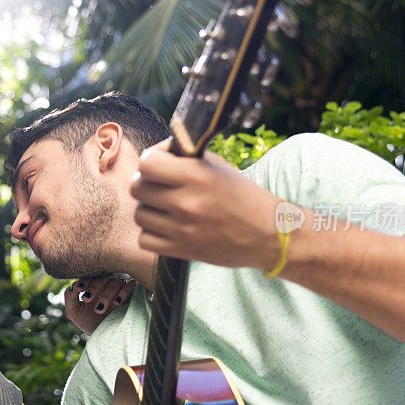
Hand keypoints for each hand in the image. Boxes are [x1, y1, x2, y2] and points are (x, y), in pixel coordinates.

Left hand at [64, 274, 135, 334]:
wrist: (104, 339)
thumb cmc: (89, 323)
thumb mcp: (74, 312)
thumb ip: (69, 298)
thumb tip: (73, 286)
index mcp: (95, 285)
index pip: (91, 274)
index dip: (85, 279)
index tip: (78, 289)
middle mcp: (108, 285)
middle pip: (104, 276)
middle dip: (94, 286)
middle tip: (86, 299)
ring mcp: (121, 290)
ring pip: (116, 282)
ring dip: (106, 294)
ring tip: (99, 310)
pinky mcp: (132, 296)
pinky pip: (131, 286)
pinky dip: (124, 292)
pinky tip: (116, 303)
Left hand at [130, 140, 283, 270]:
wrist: (267, 234)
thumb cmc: (243, 197)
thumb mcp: (218, 167)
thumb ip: (185, 158)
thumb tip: (155, 154)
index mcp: (198, 175)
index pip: (147, 163)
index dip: (150, 161)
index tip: (159, 164)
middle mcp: (187, 202)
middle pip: (137, 187)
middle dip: (146, 184)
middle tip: (160, 186)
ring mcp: (183, 229)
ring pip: (139, 214)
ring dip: (149, 209)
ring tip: (166, 208)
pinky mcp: (182, 250)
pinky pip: (145, 240)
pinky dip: (152, 233)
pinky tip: (167, 227)